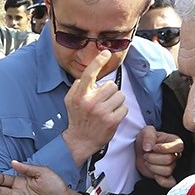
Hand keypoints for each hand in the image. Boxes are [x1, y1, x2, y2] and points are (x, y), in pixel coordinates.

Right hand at [61, 51, 128, 165]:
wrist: (80, 141)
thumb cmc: (77, 118)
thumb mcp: (69, 101)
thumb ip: (77, 86)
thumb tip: (89, 75)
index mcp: (80, 95)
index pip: (89, 74)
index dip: (98, 61)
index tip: (106, 53)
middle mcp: (91, 102)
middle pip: (111, 85)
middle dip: (109, 92)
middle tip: (103, 101)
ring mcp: (102, 112)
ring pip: (120, 96)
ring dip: (116, 101)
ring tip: (107, 109)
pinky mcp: (112, 121)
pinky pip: (124, 107)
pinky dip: (120, 111)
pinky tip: (112, 116)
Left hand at [135, 125, 183, 187]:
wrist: (138, 150)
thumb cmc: (146, 139)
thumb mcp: (146, 131)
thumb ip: (149, 136)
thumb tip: (149, 147)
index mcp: (175, 142)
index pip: (179, 147)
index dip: (165, 148)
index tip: (154, 147)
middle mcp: (176, 155)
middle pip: (169, 160)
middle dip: (153, 157)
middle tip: (146, 154)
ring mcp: (171, 166)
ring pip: (167, 170)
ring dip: (152, 166)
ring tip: (147, 161)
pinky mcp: (165, 176)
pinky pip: (170, 183)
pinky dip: (162, 181)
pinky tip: (155, 175)